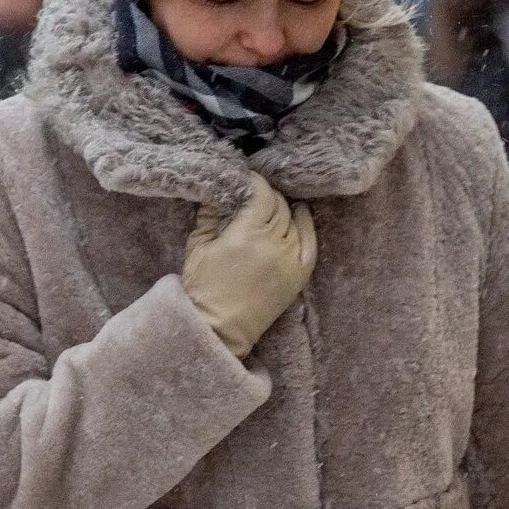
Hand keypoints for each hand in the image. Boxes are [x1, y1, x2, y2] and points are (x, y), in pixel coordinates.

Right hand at [181, 175, 316, 357]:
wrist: (219, 328)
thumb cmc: (203, 287)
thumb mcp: (198, 245)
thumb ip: (211, 213)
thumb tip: (222, 189)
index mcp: (245, 235)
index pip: (261, 194)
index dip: (254, 183)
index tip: (246, 180)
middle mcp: (273, 244)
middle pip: (278, 205)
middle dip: (266, 197)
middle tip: (253, 197)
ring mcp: (290, 259)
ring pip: (293, 220)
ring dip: (282, 211)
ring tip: (270, 209)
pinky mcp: (299, 274)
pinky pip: (310, 241)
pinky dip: (306, 224)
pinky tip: (300, 214)